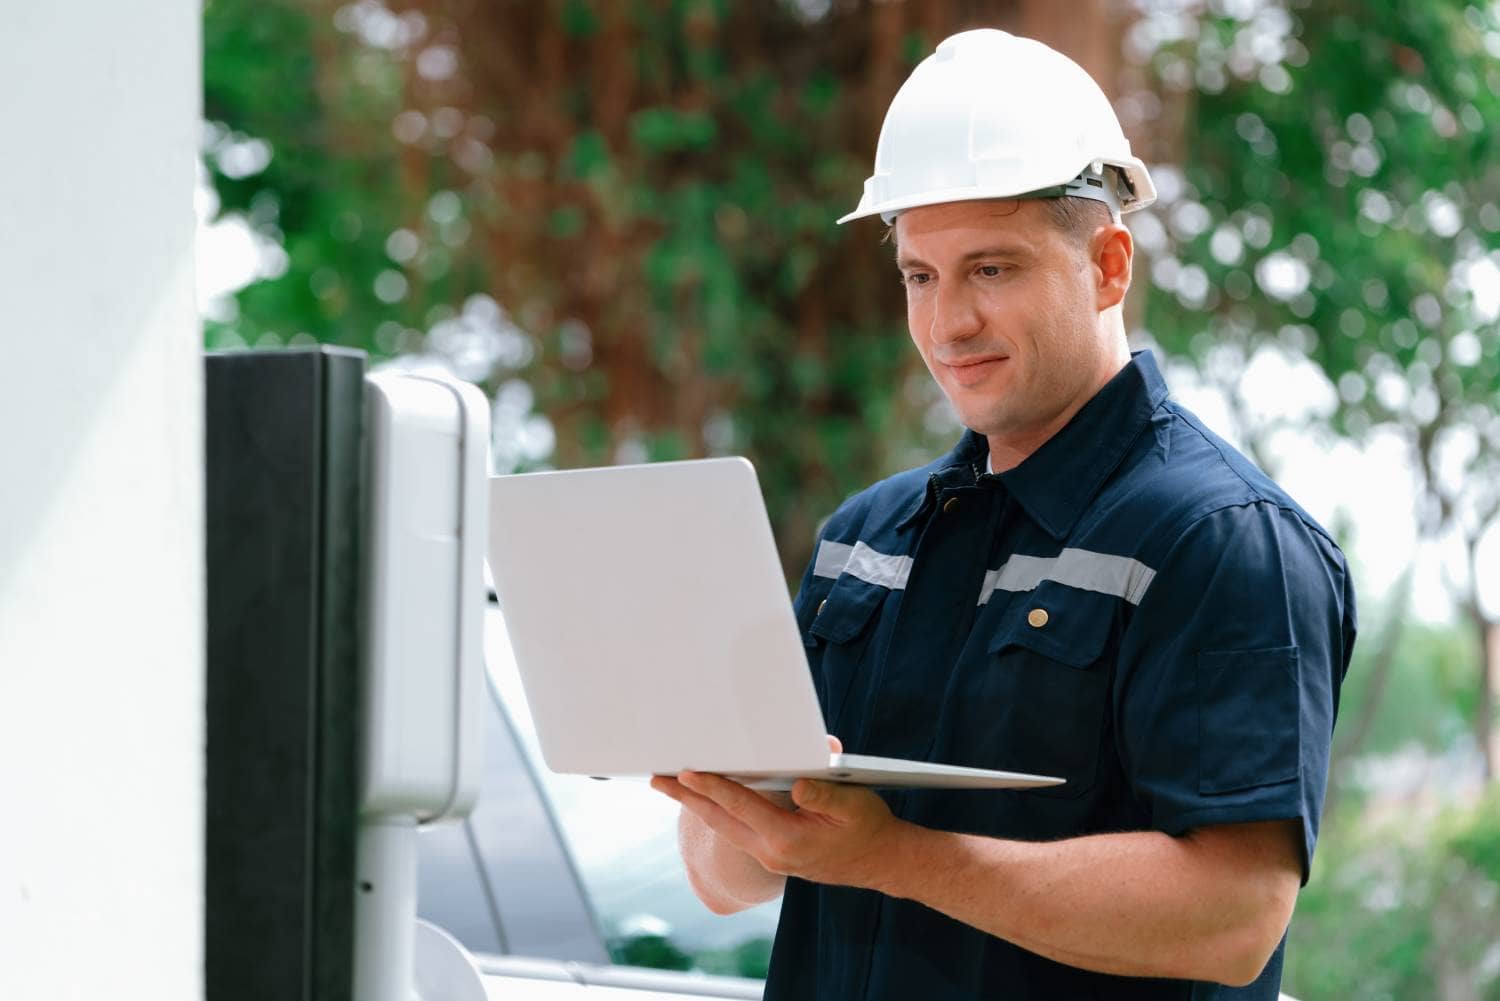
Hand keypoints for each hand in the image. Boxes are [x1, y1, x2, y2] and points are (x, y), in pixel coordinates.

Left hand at [649, 734, 903, 890]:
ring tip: (671, 786)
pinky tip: (706, 801)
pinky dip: (717, 813)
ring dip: (697, 805)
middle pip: (719, 820)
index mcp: (787, 839)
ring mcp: (769, 857)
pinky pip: (736, 831)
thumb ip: (824, 795)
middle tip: (657, 778)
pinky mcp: (772, 855)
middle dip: (687, 798)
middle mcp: (771, 852)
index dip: (713, 786)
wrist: (882, 863)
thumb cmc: (869, 829)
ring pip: (724, 827)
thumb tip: (797, 784)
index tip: (686, 772)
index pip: (741, 806)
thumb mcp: (854, 806)